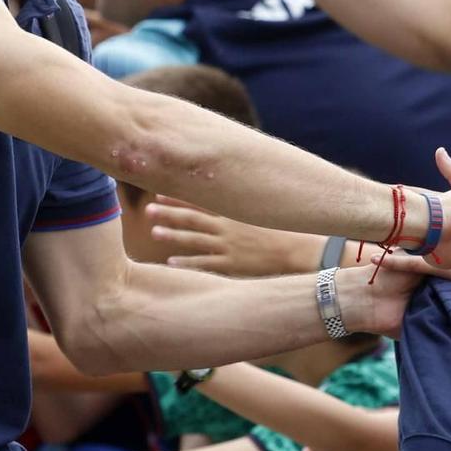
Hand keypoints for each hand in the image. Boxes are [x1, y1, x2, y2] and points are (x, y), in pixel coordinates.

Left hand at [146, 196, 324, 275]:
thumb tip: (237, 185)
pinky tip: (169, 262)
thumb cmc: (285, 228)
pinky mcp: (233, 265)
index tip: (158, 191)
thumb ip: (247, 200)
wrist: (302, 250)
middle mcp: (227, 227)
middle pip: (192, 218)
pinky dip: (187, 263)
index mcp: (234, 211)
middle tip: (148, 209)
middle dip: (169, 212)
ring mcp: (229, 246)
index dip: (179, 196)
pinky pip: (205, 264)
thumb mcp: (265, 209)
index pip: (201, 200)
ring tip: (153, 231)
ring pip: (194, 239)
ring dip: (173, 235)